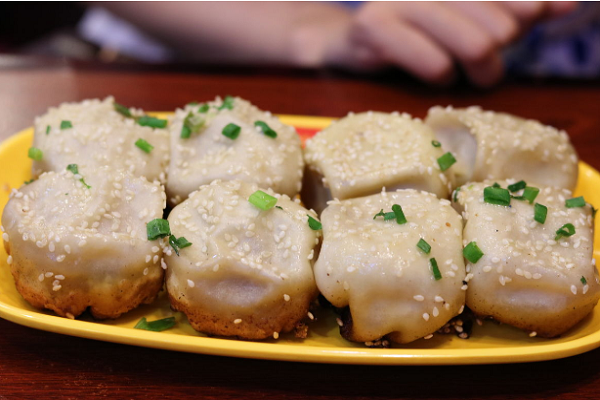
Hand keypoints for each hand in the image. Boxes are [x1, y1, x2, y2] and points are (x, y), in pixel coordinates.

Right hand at [327, 1, 576, 86]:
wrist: (352, 39)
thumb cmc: (420, 31)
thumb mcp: (473, 17)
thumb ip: (519, 10)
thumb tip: (567, 5)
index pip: (513, 1)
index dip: (527, 14)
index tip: (522, 26)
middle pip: (500, 28)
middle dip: (499, 55)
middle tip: (486, 68)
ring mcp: (403, 1)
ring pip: (475, 46)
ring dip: (479, 72)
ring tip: (468, 76)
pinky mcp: (376, 26)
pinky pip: (434, 64)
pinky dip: (441, 77)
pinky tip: (435, 74)